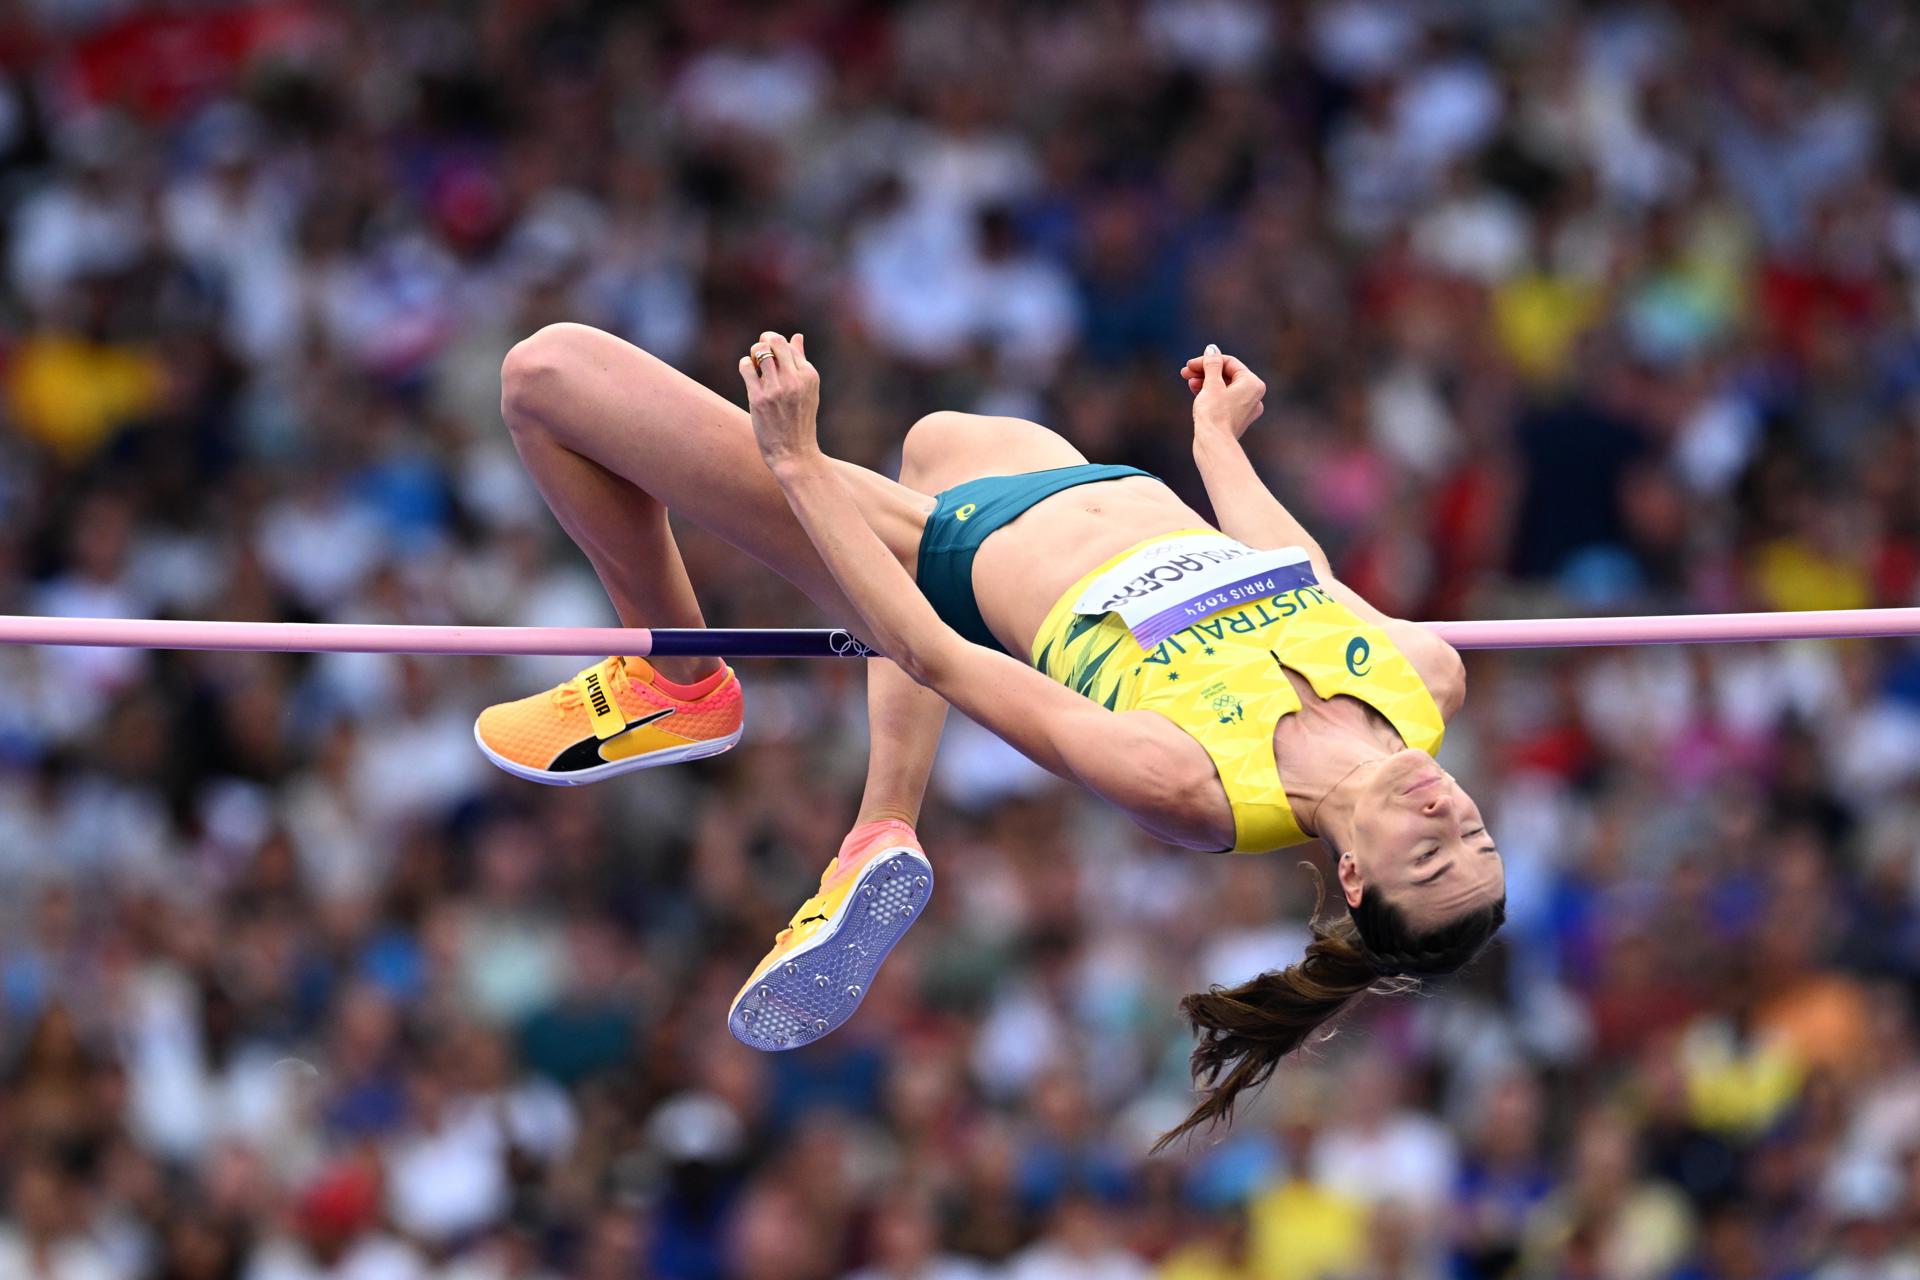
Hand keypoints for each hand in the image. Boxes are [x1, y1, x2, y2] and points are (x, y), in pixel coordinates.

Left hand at [739, 331, 820, 467]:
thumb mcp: (808, 389)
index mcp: (809, 375)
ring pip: (759, 351)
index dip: (777, 345)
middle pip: (774, 342)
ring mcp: (777, 389)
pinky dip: (745, 365)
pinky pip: (746, 367)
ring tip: (755, 365)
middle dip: (764, 342)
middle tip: (760, 352)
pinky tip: (749, 374)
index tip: (773, 356)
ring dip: (753, 353)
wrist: (794, 453)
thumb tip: (797, 336)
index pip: (789, 344)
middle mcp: (795, 379)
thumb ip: (802, 361)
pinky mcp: (759, 398)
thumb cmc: (800, 421)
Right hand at [1181, 343, 1265, 439]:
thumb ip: (1212, 364)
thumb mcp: (1211, 384)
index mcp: (1253, 383)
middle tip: (1186, 371)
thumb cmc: (1214, 414)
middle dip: (1205, 372)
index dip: (1208, 361)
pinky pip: (1224, 399)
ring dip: (1205, 382)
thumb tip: (1212, 349)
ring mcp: (1246, 408)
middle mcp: (1254, 395)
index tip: (1190, 364)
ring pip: (1224, 387)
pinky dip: (1210, 394)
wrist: (1214, 444)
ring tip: (1188, 381)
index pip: (1229, 363)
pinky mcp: (1236, 418)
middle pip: (1227, 375)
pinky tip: (1195, 391)